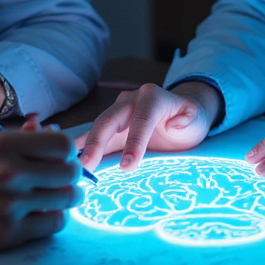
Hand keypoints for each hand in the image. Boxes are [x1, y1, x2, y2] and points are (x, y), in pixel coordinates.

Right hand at [0, 129, 83, 251]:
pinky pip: (51, 225)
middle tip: (58, 179)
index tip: (60, 158)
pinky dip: (50, 219)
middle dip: (68, 175)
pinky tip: (37, 213)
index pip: (63, 145)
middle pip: (69, 174)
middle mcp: (10, 173)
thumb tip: (57, 135)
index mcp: (5, 144)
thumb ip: (22, 139)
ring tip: (49, 196)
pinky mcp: (5, 234)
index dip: (66, 152)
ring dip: (62, 198)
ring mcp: (9, 205)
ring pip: (65, 200)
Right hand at [77, 82, 220, 171]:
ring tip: (72, 165)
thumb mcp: (196, 117)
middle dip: (96, 143)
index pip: (141, 120)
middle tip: (86, 166)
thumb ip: (188, 118)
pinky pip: (92, 134)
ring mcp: (116, 112)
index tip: (127, 167)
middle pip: (109, 120)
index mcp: (152, 97)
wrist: (181, 114)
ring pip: (97, 127)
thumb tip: (173, 125)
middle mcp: (130, 100)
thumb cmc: (189, 118)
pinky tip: (68, 159)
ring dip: (84, 147)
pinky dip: (80, 146)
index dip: (133, 143)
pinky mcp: (110, 127)